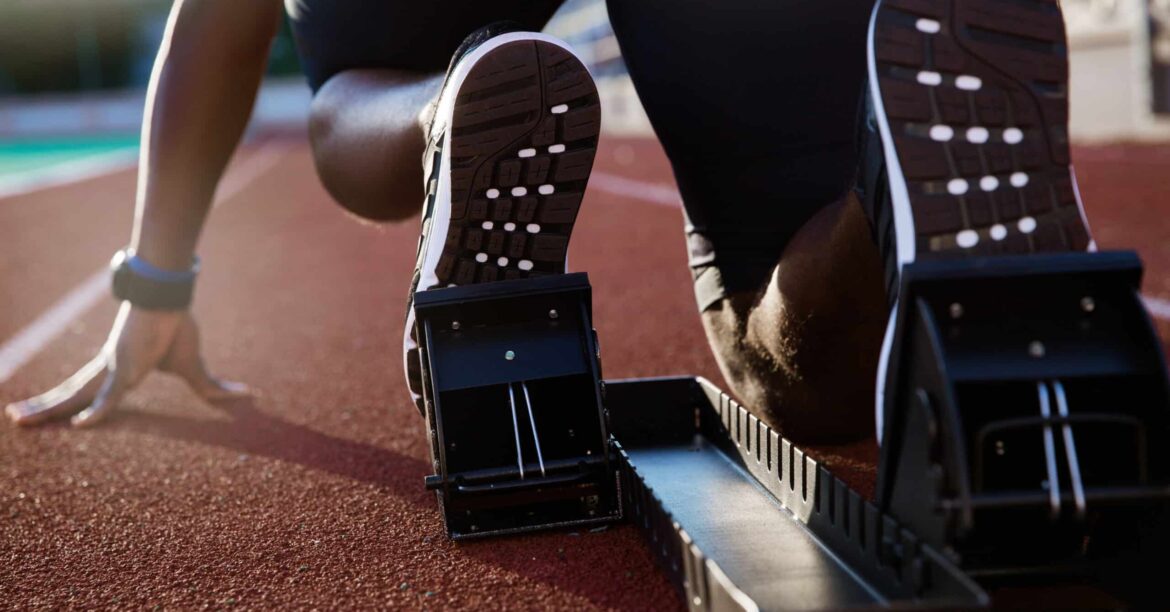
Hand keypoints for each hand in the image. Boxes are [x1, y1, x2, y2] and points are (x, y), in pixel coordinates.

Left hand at [5, 303, 248, 427]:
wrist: (172, 296)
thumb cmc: (177, 325)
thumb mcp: (195, 367)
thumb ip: (211, 387)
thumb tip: (245, 394)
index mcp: (118, 369)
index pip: (86, 391)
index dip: (65, 402)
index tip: (49, 414)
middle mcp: (107, 369)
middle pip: (68, 392)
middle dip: (42, 408)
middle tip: (16, 420)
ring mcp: (113, 368)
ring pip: (74, 395)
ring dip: (46, 409)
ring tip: (16, 420)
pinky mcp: (127, 366)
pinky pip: (111, 396)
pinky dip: (98, 412)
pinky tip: (80, 426)